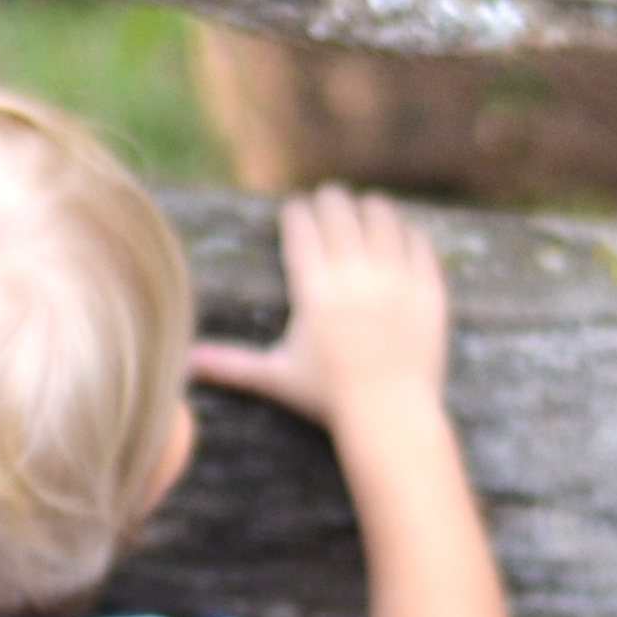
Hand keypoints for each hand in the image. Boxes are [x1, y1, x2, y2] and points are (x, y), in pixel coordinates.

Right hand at [191, 187, 452, 432]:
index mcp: (314, 290)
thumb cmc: (329, 398)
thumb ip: (233, 364)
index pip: (302, 230)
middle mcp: (354, 276)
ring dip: (371, 208)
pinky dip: (408, 232)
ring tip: (366, 208)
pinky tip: (401, 232)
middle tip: (328, 200)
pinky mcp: (429, 289)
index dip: (296, 213)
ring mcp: (395, 279)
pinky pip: (419, 244)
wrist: (391, 416)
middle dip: (330, 201)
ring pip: (383, 219)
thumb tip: (187, 364)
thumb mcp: (277, 377)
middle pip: (340, 213)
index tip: (294, 210)